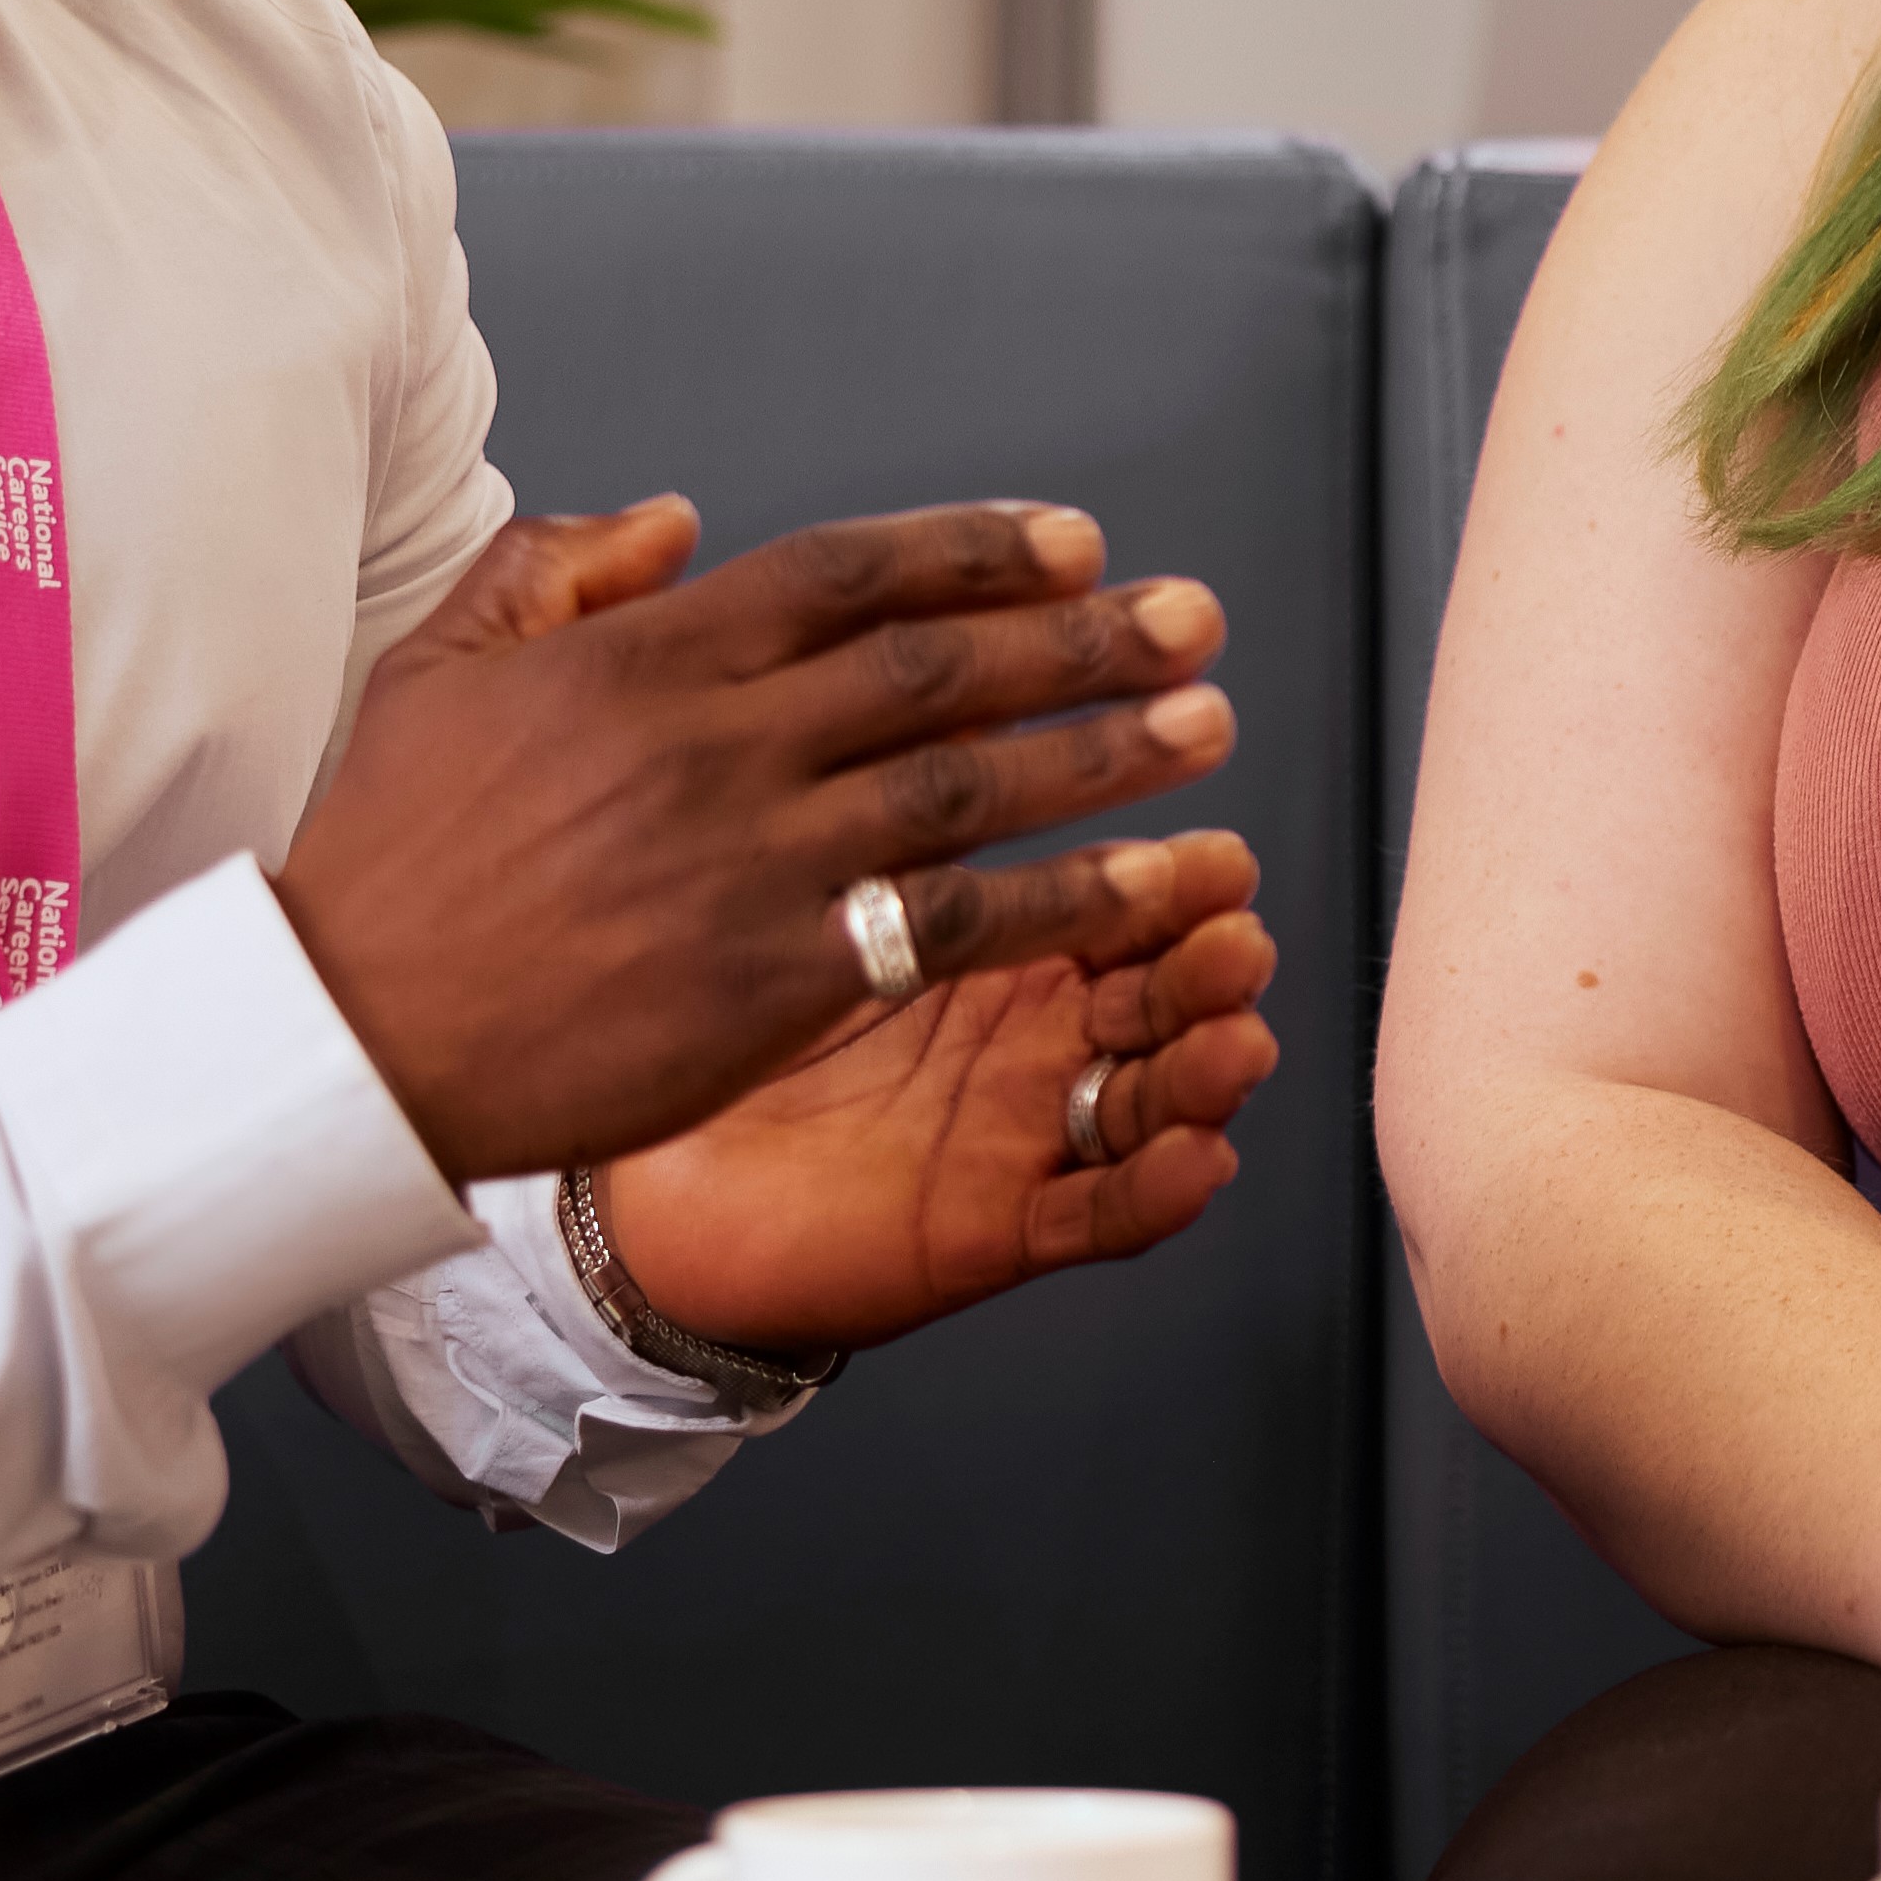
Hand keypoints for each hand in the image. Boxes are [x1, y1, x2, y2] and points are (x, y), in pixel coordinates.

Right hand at [271, 496, 1240, 1186]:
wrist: (343, 1033)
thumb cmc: (386, 853)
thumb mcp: (442, 668)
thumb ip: (556, 570)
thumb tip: (674, 516)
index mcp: (644, 655)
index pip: (846, 573)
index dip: (973, 551)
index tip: (1076, 545)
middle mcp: (713, 743)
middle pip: (935, 668)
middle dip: (1081, 639)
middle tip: (1195, 620)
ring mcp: (747, 862)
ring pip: (966, 789)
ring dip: (1103, 754)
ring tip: (1207, 726)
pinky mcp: (769, 982)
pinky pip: (949, 928)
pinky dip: (1065, 900)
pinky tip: (1155, 887)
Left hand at [604, 838, 1281, 1357]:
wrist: (646, 1178)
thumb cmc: (714, 1016)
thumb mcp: (816, 882)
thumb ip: (889, 780)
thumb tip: (938, 651)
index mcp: (998, 950)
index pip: (1111, 895)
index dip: (1168, 868)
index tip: (1210, 826)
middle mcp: (1027, 1037)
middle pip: (1155, 989)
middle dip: (1205, 950)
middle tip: (1230, 912)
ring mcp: (1019, 1132)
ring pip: (1152, 1098)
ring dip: (1207, 1062)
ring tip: (1233, 1031)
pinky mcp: (993, 1230)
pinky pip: (1094, 1220)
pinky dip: (1156, 1194)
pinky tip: (1194, 1158)